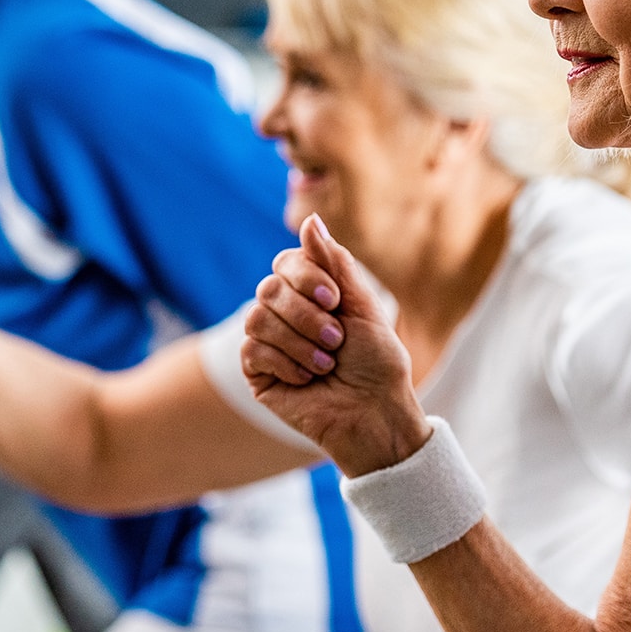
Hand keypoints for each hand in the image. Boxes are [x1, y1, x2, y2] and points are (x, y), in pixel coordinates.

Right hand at [242, 215, 430, 477]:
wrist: (376, 412)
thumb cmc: (377, 362)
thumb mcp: (362, 305)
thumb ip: (334, 263)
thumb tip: (309, 219)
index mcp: (310, 294)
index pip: (286, 263)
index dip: (306, 277)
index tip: (335, 300)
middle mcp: (285, 314)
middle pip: (268, 288)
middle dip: (305, 314)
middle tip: (336, 339)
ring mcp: (268, 343)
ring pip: (257, 318)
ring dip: (298, 341)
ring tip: (326, 363)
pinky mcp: (257, 373)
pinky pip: (252, 350)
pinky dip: (286, 363)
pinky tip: (307, 379)